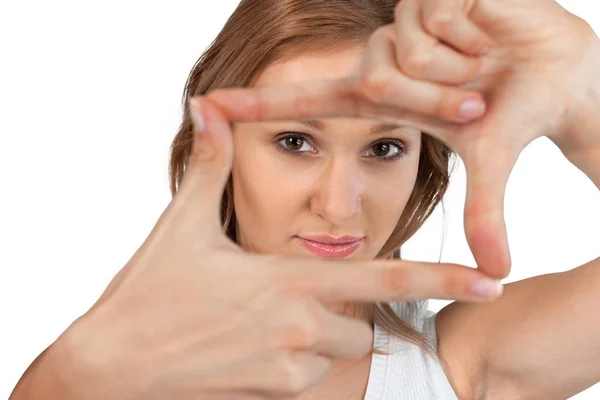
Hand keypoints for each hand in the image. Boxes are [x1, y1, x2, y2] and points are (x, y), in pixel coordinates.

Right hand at [43, 98, 499, 399]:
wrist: (112, 365)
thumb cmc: (148, 293)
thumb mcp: (181, 223)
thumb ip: (208, 165)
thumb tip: (207, 106)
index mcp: (287, 278)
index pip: (383, 276)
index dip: (441, 279)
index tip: (487, 282)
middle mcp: (299, 326)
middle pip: (363, 321)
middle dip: (346, 311)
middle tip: (295, 301)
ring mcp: (288, 367)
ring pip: (338, 351)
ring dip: (317, 337)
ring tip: (262, 324)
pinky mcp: (273, 395)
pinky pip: (308, 378)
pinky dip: (293, 363)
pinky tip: (248, 349)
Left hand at [204, 0, 599, 278]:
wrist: (562, 71)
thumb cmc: (518, 111)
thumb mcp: (486, 160)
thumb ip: (482, 211)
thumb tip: (500, 271)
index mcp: (380, 96)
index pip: (306, 102)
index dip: (257, 106)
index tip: (206, 106)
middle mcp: (384, 57)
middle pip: (376, 81)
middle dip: (436, 100)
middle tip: (476, 102)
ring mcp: (403, 22)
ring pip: (406, 52)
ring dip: (458, 72)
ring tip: (483, 67)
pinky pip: (436, 16)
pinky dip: (473, 33)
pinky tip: (487, 33)